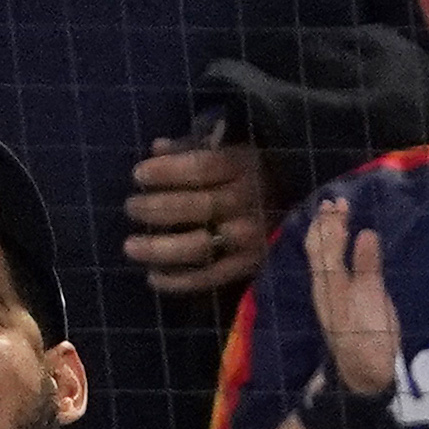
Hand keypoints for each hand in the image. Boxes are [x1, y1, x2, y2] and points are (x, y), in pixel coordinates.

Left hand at [126, 136, 272, 298]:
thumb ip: (192, 147)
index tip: (138, 175)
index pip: (201, 168)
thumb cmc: (250, 171)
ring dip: (161, 249)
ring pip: (201, 246)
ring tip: (131, 246)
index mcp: (243, 166)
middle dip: (157, 208)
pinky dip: (180, 281)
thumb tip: (156, 149)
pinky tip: (153, 278)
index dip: (167, 172)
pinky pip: (212, 277)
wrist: (297, 204)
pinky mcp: (250, 265)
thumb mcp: (227, 149)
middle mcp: (249, 202)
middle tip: (131, 208)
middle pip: (198, 207)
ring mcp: (251, 237)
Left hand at [301, 188, 402, 396]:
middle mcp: (323, 284)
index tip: (340, 201)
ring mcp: (326, 294)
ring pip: (318, 258)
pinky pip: (325, 267)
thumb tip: (367, 233)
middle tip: (334, 203)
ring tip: (331, 219)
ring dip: (324, 235)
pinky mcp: (334, 303)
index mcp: (332, 281)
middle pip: (318, 247)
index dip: (333, 222)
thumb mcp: (374, 301)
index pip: (328, 243)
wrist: (363, 372)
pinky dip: (328, 250)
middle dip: (325, 224)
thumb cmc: (371, 337)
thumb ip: (369, 267)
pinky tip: (336, 248)